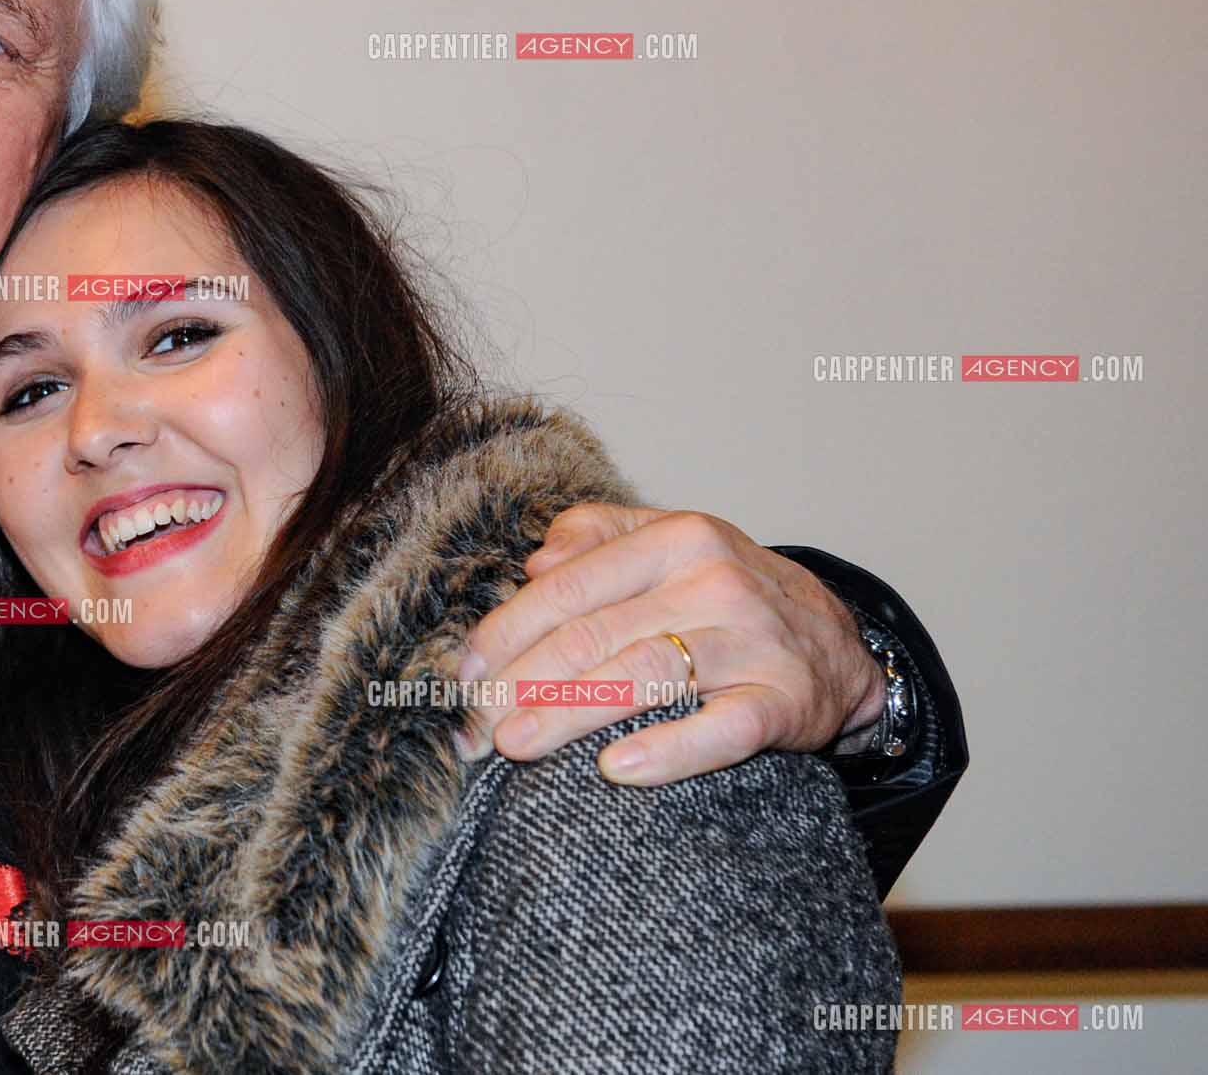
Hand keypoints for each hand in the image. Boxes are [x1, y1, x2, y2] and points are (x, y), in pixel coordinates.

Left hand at [456, 505, 886, 784]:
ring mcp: (752, 641)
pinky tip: (615, 769)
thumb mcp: (670, 544)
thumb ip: (597, 537)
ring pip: (643, 676)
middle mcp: (713, 581)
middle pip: (595, 634)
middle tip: (475, 724)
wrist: (842, 642)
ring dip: (570, 714)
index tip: (464, 674)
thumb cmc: (728, 594)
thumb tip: (534, 563)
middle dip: (523, 682)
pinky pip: (720, 730)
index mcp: (674, 537)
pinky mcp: (784, 701)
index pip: (569, 586)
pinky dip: (668, 752)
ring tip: (516, 744)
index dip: (507, 632)